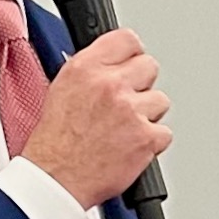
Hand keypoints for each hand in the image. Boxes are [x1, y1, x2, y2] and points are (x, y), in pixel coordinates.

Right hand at [18, 27, 169, 206]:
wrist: (56, 178)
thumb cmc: (55, 142)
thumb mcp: (62, 89)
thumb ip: (92, 71)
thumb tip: (114, 63)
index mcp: (86, 68)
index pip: (127, 40)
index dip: (131, 54)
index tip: (131, 63)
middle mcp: (110, 85)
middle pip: (150, 66)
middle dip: (141, 85)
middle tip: (127, 103)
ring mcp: (131, 111)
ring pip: (160, 101)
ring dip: (147, 115)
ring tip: (124, 130)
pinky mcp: (146, 137)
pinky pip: (164, 132)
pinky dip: (152, 142)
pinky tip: (130, 146)